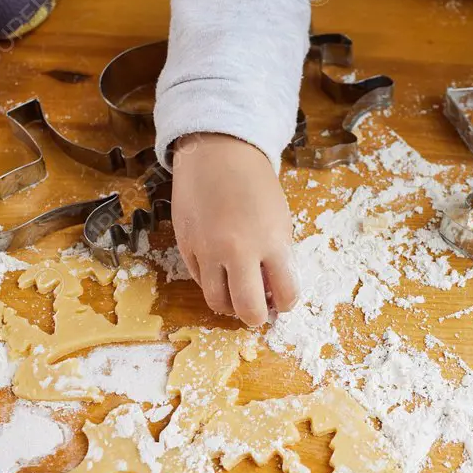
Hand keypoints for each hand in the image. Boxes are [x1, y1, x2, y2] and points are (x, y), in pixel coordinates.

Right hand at [171, 134, 298, 326]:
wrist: (217, 153)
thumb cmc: (255, 185)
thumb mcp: (280, 220)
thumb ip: (278, 257)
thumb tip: (273, 293)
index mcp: (271, 242)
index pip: (286, 294)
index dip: (286, 304)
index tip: (283, 300)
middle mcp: (238, 250)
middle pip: (248, 310)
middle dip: (256, 318)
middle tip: (259, 311)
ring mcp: (208, 250)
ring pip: (217, 302)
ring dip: (230, 306)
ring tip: (238, 294)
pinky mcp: (186, 247)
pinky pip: (199, 281)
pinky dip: (212, 284)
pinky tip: (221, 272)